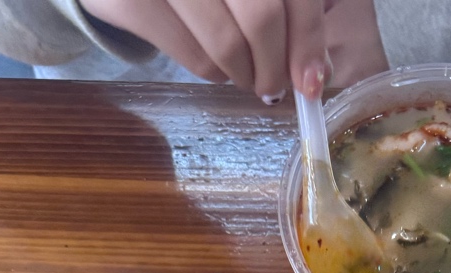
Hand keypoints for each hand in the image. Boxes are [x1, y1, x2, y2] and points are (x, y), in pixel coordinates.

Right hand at [82, 0, 384, 96]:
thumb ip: (290, 10)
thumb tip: (317, 72)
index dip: (307, 39)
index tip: (313, 81)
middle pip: (261, 18)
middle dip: (275, 66)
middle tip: (274, 86)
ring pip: (226, 47)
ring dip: (245, 75)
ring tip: (246, 71)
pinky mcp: (133, 3)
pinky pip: (195, 60)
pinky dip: (214, 73)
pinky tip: (216, 60)